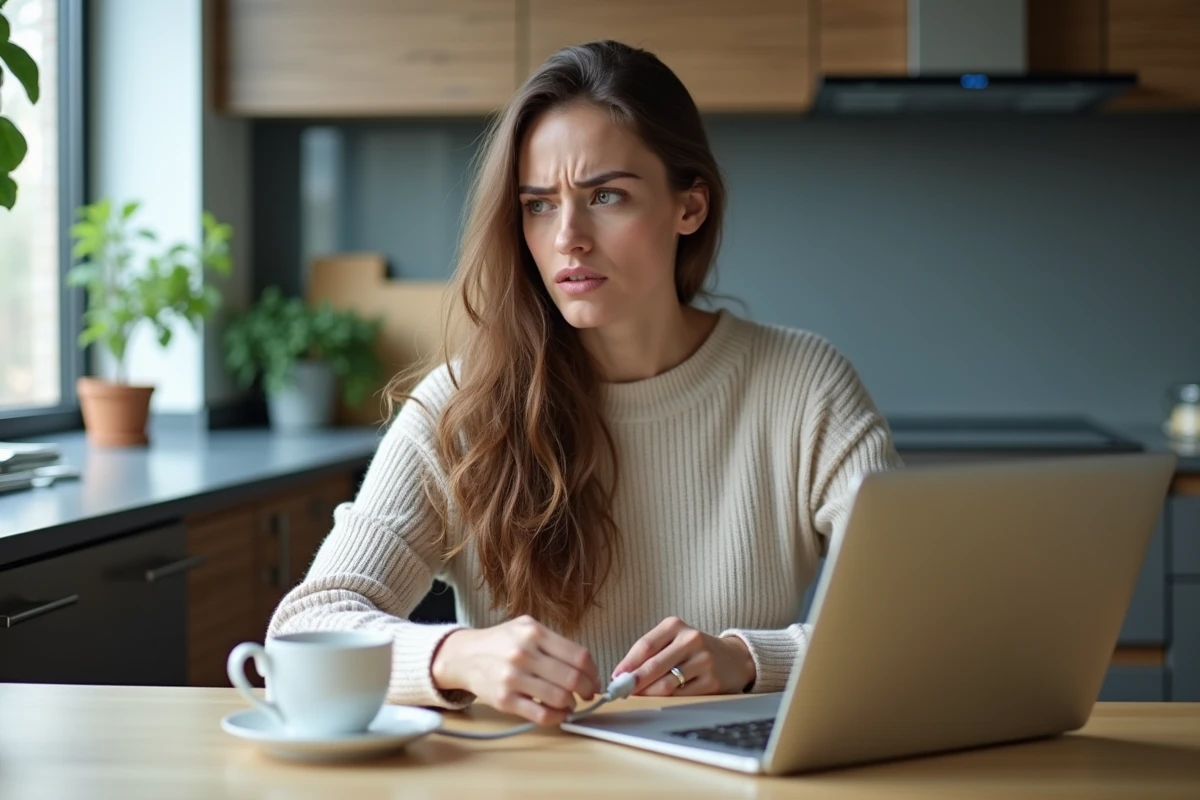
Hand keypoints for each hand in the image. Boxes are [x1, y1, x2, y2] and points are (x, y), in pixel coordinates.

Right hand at [430, 615, 600, 725]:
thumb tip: (586, 667)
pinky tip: (558, 714)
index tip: (595, 680)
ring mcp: (513, 677)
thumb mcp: (526, 628)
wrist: (464, 656)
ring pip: (559, 698)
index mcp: (534, 632)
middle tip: (588, 694)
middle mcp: (524, 653)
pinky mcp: (504, 700)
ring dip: (571, 704)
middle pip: (572, 678)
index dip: (593, 672)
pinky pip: (541, 715)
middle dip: (587, 690)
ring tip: (569, 703)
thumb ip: (553, 643)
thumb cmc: (500, 642)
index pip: (579, 656)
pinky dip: (557, 718)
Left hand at [612, 616, 755, 696]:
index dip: (627, 663)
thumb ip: (650, 653)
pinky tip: (659, 701)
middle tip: (620, 692)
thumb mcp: (673, 640)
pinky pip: (682, 695)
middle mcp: (691, 639)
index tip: (615, 677)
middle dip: (634, 682)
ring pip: (667, 683)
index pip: (645, 645)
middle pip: (654, 665)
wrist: (734, 658)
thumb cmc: (694, 650)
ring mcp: (703, 661)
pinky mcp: (712, 681)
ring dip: (647, 693)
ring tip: (636, 697)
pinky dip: (666, 700)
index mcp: (675, 625)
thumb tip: (622, 674)